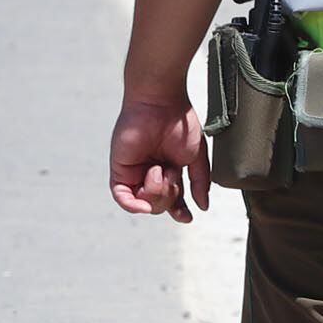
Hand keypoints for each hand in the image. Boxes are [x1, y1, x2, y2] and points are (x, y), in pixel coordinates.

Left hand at [110, 96, 209, 221]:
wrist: (161, 104)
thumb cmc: (179, 124)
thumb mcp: (196, 157)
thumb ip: (200, 182)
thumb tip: (203, 206)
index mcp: (170, 171)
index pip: (173, 200)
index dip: (179, 211)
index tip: (187, 217)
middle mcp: (151, 173)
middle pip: (160, 204)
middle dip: (169, 195)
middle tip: (171, 173)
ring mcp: (135, 172)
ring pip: (144, 202)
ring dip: (156, 193)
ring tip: (159, 169)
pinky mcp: (120, 169)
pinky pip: (122, 197)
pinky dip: (132, 205)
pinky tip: (142, 205)